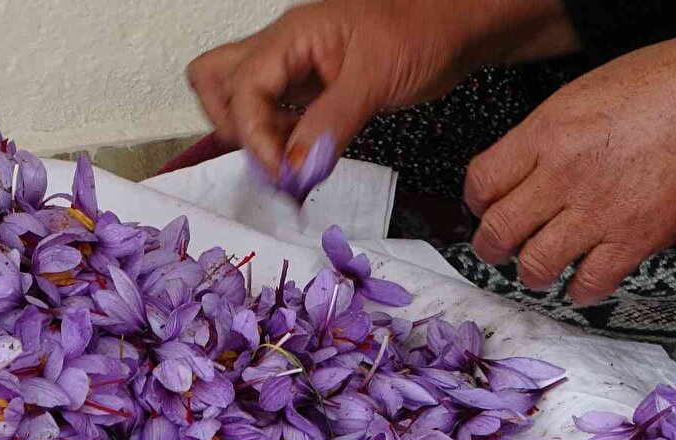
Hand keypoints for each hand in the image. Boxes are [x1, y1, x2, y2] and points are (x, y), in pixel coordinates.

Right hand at [187, 0, 576, 175]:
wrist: (457, 30)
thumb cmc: (424, 32)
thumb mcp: (376, 78)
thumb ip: (332, 124)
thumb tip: (297, 166)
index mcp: (292, 37)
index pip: (243, 88)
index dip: (254, 136)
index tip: (281, 173)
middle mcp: (285, 50)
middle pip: (218, 83)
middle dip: (233, 129)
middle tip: (272, 165)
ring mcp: (296, 69)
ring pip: (242, 99)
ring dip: (254, 139)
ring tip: (287, 168)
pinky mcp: (313, 91)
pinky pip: (276, 116)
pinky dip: (280, 143)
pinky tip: (302, 163)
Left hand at [465, 27, 675, 304]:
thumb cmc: (671, 82)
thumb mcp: (587, 91)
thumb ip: (552, 130)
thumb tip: (531, 161)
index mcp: (546, 132)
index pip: (481, 182)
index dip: (478, 202)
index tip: (485, 207)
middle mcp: (562, 175)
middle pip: (498, 231)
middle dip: (491, 247)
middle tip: (498, 250)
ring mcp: (597, 212)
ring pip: (535, 265)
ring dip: (532, 273)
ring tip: (540, 269)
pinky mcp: (634, 240)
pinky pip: (589, 283)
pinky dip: (580, 290)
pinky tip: (584, 282)